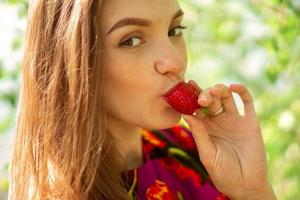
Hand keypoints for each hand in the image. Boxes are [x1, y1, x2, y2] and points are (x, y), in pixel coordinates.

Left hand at [182, 82, 276, 199]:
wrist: (246, 185)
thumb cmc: (222, 173)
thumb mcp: (207, 154)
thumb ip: (198, 134)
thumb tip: (185, 114)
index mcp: (205, 127)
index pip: (196, 108)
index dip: (191, 97)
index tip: (186, 86)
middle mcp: (218, 121)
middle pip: (210, 100)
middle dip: (205, 95)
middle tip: (202, 98)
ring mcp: (234, 120)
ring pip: (226, 97)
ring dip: (220, 90)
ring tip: (216, 91)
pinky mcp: (250, 122)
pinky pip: (247, 102)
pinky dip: (242, 92)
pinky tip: (234, 87)